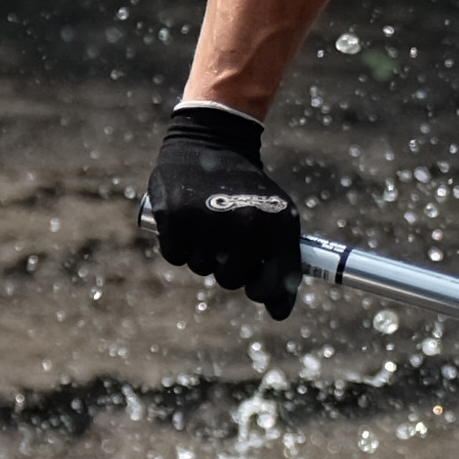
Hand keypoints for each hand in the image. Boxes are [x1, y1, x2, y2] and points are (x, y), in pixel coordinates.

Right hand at [142, 103, 303, 318]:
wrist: (212, 144)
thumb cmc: (248, 191)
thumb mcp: (276, 220)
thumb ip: (282, 265)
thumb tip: (279, 315)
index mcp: (276, 228)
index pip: (269, 287)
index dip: (260, 291)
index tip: (254, 283)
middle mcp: (245, 227)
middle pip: (230, 280)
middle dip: (227, 266)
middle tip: (226, 235)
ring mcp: (209, 223)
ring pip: (201, 268)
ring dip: (202, 253)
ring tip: (208, 220)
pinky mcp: (176, 219)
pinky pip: (176, 256)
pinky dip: (179, 245)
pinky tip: (187, 220)